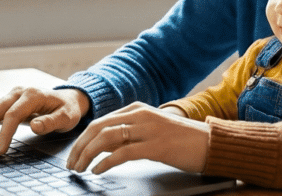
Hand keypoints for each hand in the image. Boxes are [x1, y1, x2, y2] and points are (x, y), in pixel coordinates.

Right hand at [0, 87, 89, 154]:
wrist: (67, 99)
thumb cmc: (67, 109)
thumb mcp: (66, 117)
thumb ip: (51, 122)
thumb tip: (34, 127)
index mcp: (33, 95)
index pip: (12, 114)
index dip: (4, 134)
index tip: (0, 151)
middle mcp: (18, 92)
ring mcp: (10, 95)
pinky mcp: (6, 101)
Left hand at [66, 102, 208, 174]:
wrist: (210, 143)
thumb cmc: (181, 140)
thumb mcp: (150, 132)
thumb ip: (126, 136)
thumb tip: (100, 146)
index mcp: (137, 109)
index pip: (100, 121)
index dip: (83, 139)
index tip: (74, 154)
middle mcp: (141, 115)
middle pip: (98, 128)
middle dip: (80, 147)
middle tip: (71, 164)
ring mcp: (149, 129)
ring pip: (107, 138)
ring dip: (88, 155)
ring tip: (80, 169)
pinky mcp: (156, 145)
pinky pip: (123, 153)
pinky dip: (105, 162)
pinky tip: (98, 171)